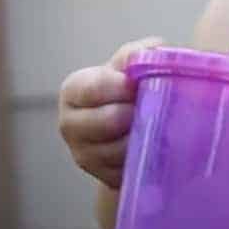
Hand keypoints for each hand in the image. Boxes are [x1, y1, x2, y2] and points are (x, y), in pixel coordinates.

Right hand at [57, 36, 163, 188]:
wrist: (134, 126)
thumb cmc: (132, 88)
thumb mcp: (131, 64)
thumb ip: (137, 54)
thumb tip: (152, 51)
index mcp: (75, 91)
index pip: (92, 88)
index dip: (119, 87)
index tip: (138, 86)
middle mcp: (70, 124)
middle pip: (103, 123)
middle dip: (133, 114)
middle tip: (153, 108)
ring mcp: (84, 155)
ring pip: (116, 151)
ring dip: (142, 138)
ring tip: (158, 126)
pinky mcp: (103, 177)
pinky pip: (127, 171)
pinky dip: (144, 160)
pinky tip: (155, 147)